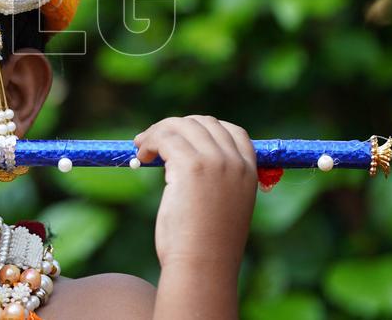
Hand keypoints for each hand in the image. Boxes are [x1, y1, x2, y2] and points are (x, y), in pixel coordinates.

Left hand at [134, 116, 256, 272]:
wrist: (203, 267)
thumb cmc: (207, 247)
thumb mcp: (223, 208)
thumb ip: (217, 182)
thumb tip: (183, 160)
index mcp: (250, 173)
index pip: (232, 131)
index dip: (203, 129)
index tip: (179, 138)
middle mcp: (235, 162)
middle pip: (203, 123)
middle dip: (175, 127)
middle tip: (153, 141)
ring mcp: (215, 162)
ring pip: (181, 126)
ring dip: (157, 132)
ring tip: (142, 149)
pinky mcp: (191, 166)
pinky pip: (166, 138)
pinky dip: (149, 141)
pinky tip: (141, 157)